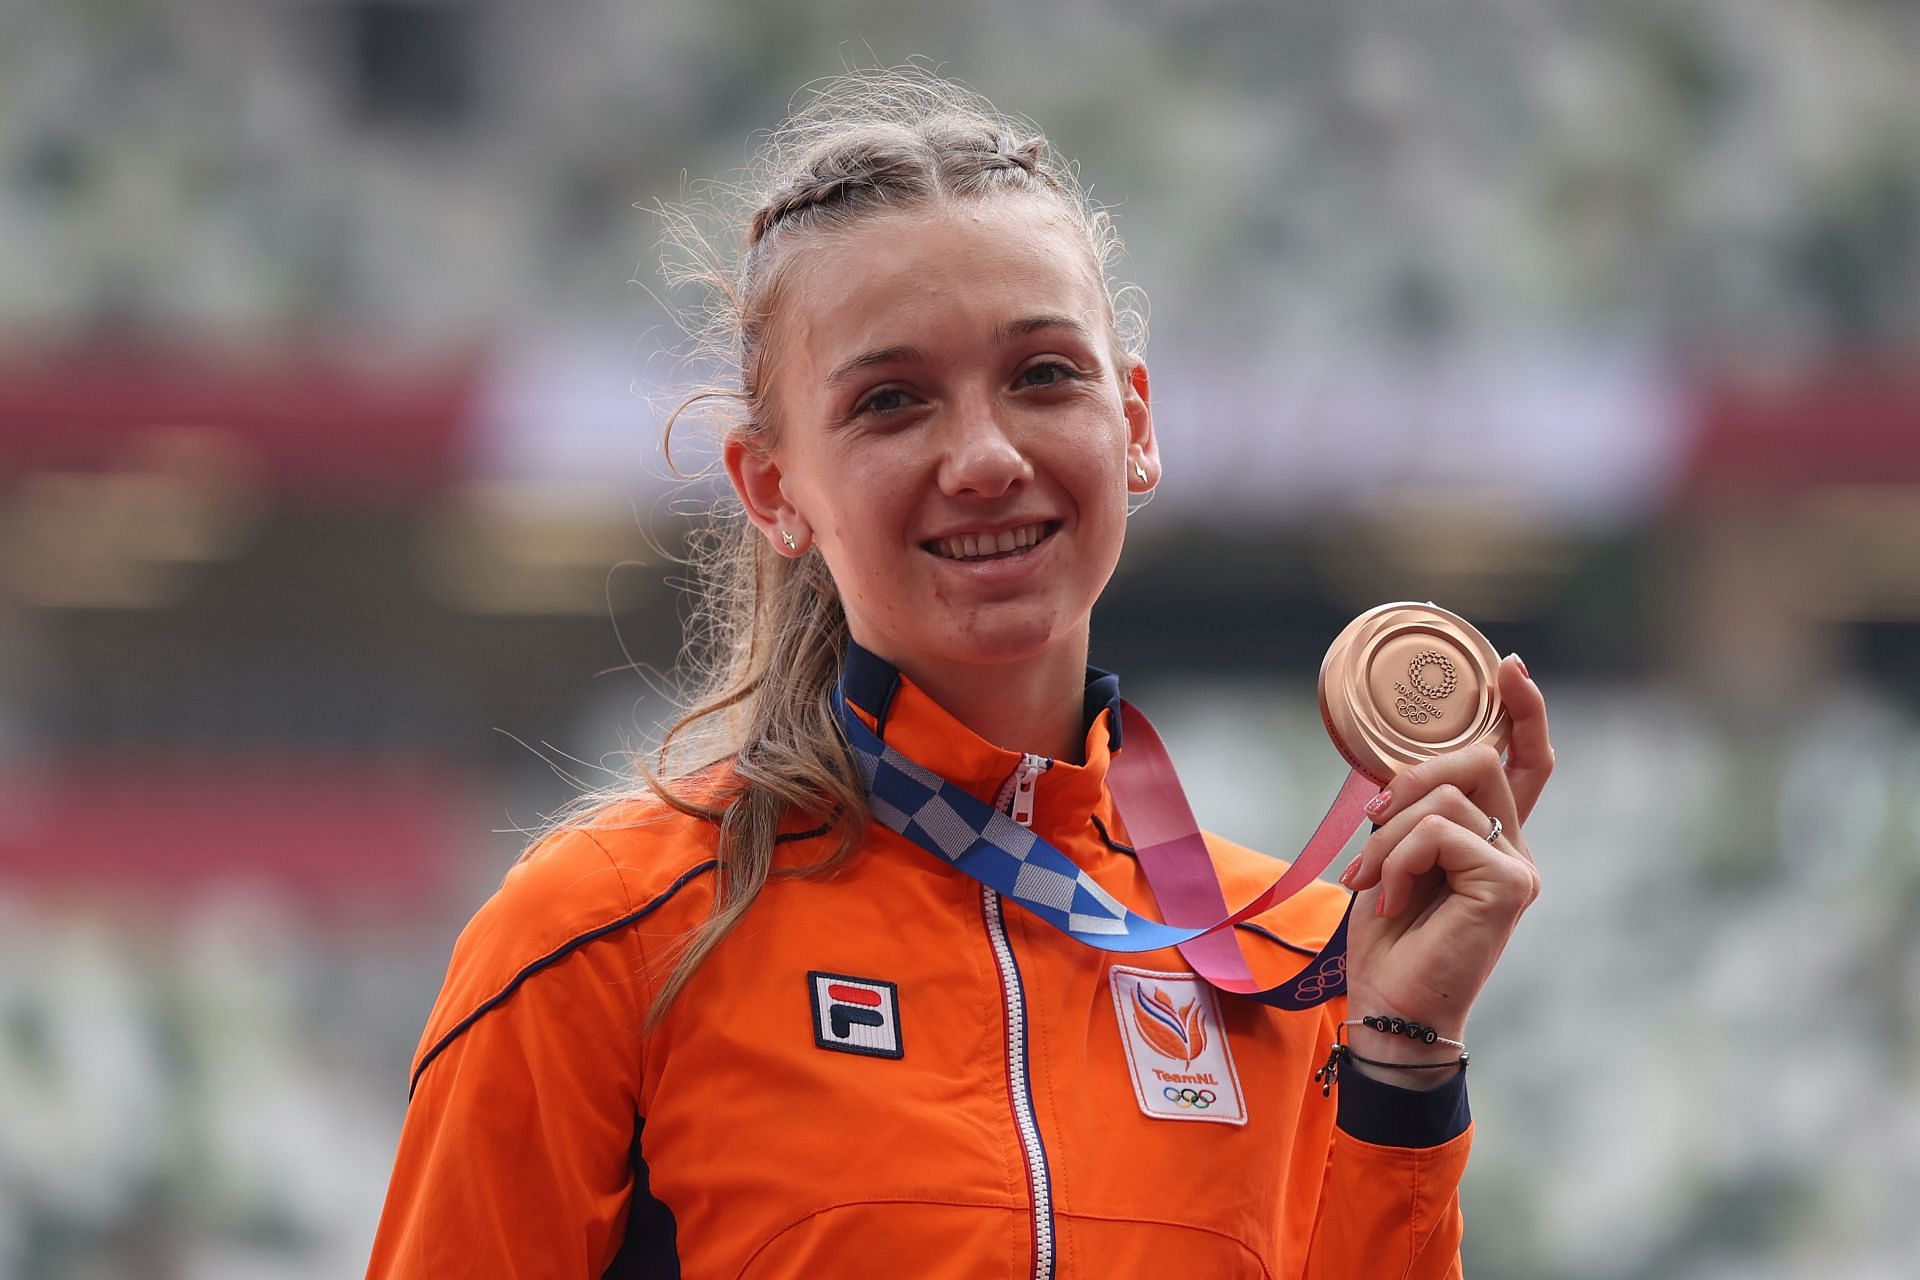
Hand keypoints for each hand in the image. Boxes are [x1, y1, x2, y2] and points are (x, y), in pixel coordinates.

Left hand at [1336, 654, 1550, 1081]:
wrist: (1390, 1006)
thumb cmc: (1389, 938)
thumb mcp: (1392, 855)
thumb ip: (1412, 810)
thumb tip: (1399, 770)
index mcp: (1491, 836)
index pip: (1525, 762)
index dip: (1523, 710)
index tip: (1508, 666)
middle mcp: (1516, 847)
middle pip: (1476, 759)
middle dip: (1409, 780)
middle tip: (1373, 826)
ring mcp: (1519, 866)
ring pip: (1449, 794)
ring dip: (1390, 835)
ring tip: (1374, 883)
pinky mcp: (1509, 885)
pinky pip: (1441, 831)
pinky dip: (1399, 858)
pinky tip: (1391, 899)